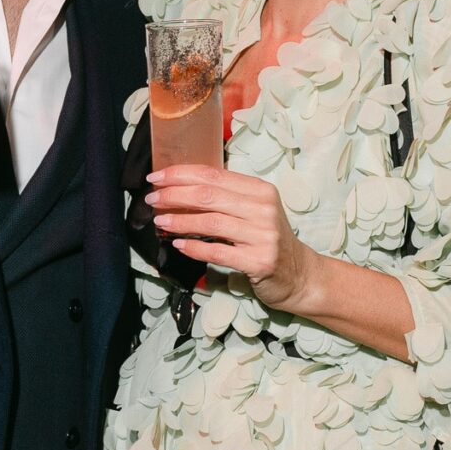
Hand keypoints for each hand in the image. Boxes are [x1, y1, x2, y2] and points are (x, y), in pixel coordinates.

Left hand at [147, 165, 313, 309]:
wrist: (298, 274)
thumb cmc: (268, 240)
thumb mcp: (254, 211)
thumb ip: (226, 198)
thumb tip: (180, 189)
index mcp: (260, 190)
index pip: (213, 174)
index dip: (180, 174)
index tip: (156, 178)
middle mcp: (264, 209)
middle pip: (208, 195)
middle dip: (174, 196)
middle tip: (152, 200)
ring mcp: (263, 235)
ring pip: (210, 223)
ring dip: (179, 221)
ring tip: (160, 221)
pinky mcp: (259, 261)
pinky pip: (217, 252)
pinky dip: (194, 248)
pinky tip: (178, 245)